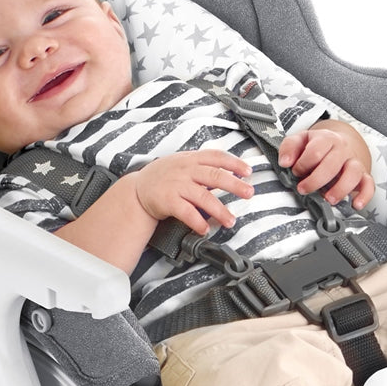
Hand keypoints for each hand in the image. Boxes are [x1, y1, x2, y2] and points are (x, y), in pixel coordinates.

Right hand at [130, 151, 254, 234]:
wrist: (137, 190)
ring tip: (230, 220)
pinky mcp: (168, 201)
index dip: (234, 163)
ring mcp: (177, 185)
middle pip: (215, 176)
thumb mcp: (181, 163)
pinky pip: (187, 212)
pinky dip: (198, 222)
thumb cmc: (162, 177)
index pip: (216, 157)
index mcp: (191, 159)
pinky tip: (205, 229)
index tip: (248, 171)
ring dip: (220, 210)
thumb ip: (202, 166)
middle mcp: (185, 170)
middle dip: (235, 185)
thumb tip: (228, 172)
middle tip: (249, 193)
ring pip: (203, 197)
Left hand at [278, 120, 375, 210]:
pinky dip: (365, 195)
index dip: (302, 165)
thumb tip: (285, 162)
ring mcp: (354, 162)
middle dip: (315, 180)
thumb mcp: (300, 140)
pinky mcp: (363, 175)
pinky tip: (355, 204)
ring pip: (353, 173)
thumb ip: (289, 147)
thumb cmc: (316, 145)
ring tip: (328, 199)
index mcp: (326, 139)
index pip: (315, 151)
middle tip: (303, 189)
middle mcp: (342, 149)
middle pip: (332, 164)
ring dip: (340, 189)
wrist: (339, 143)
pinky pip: (369, 185)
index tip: (296, 172)